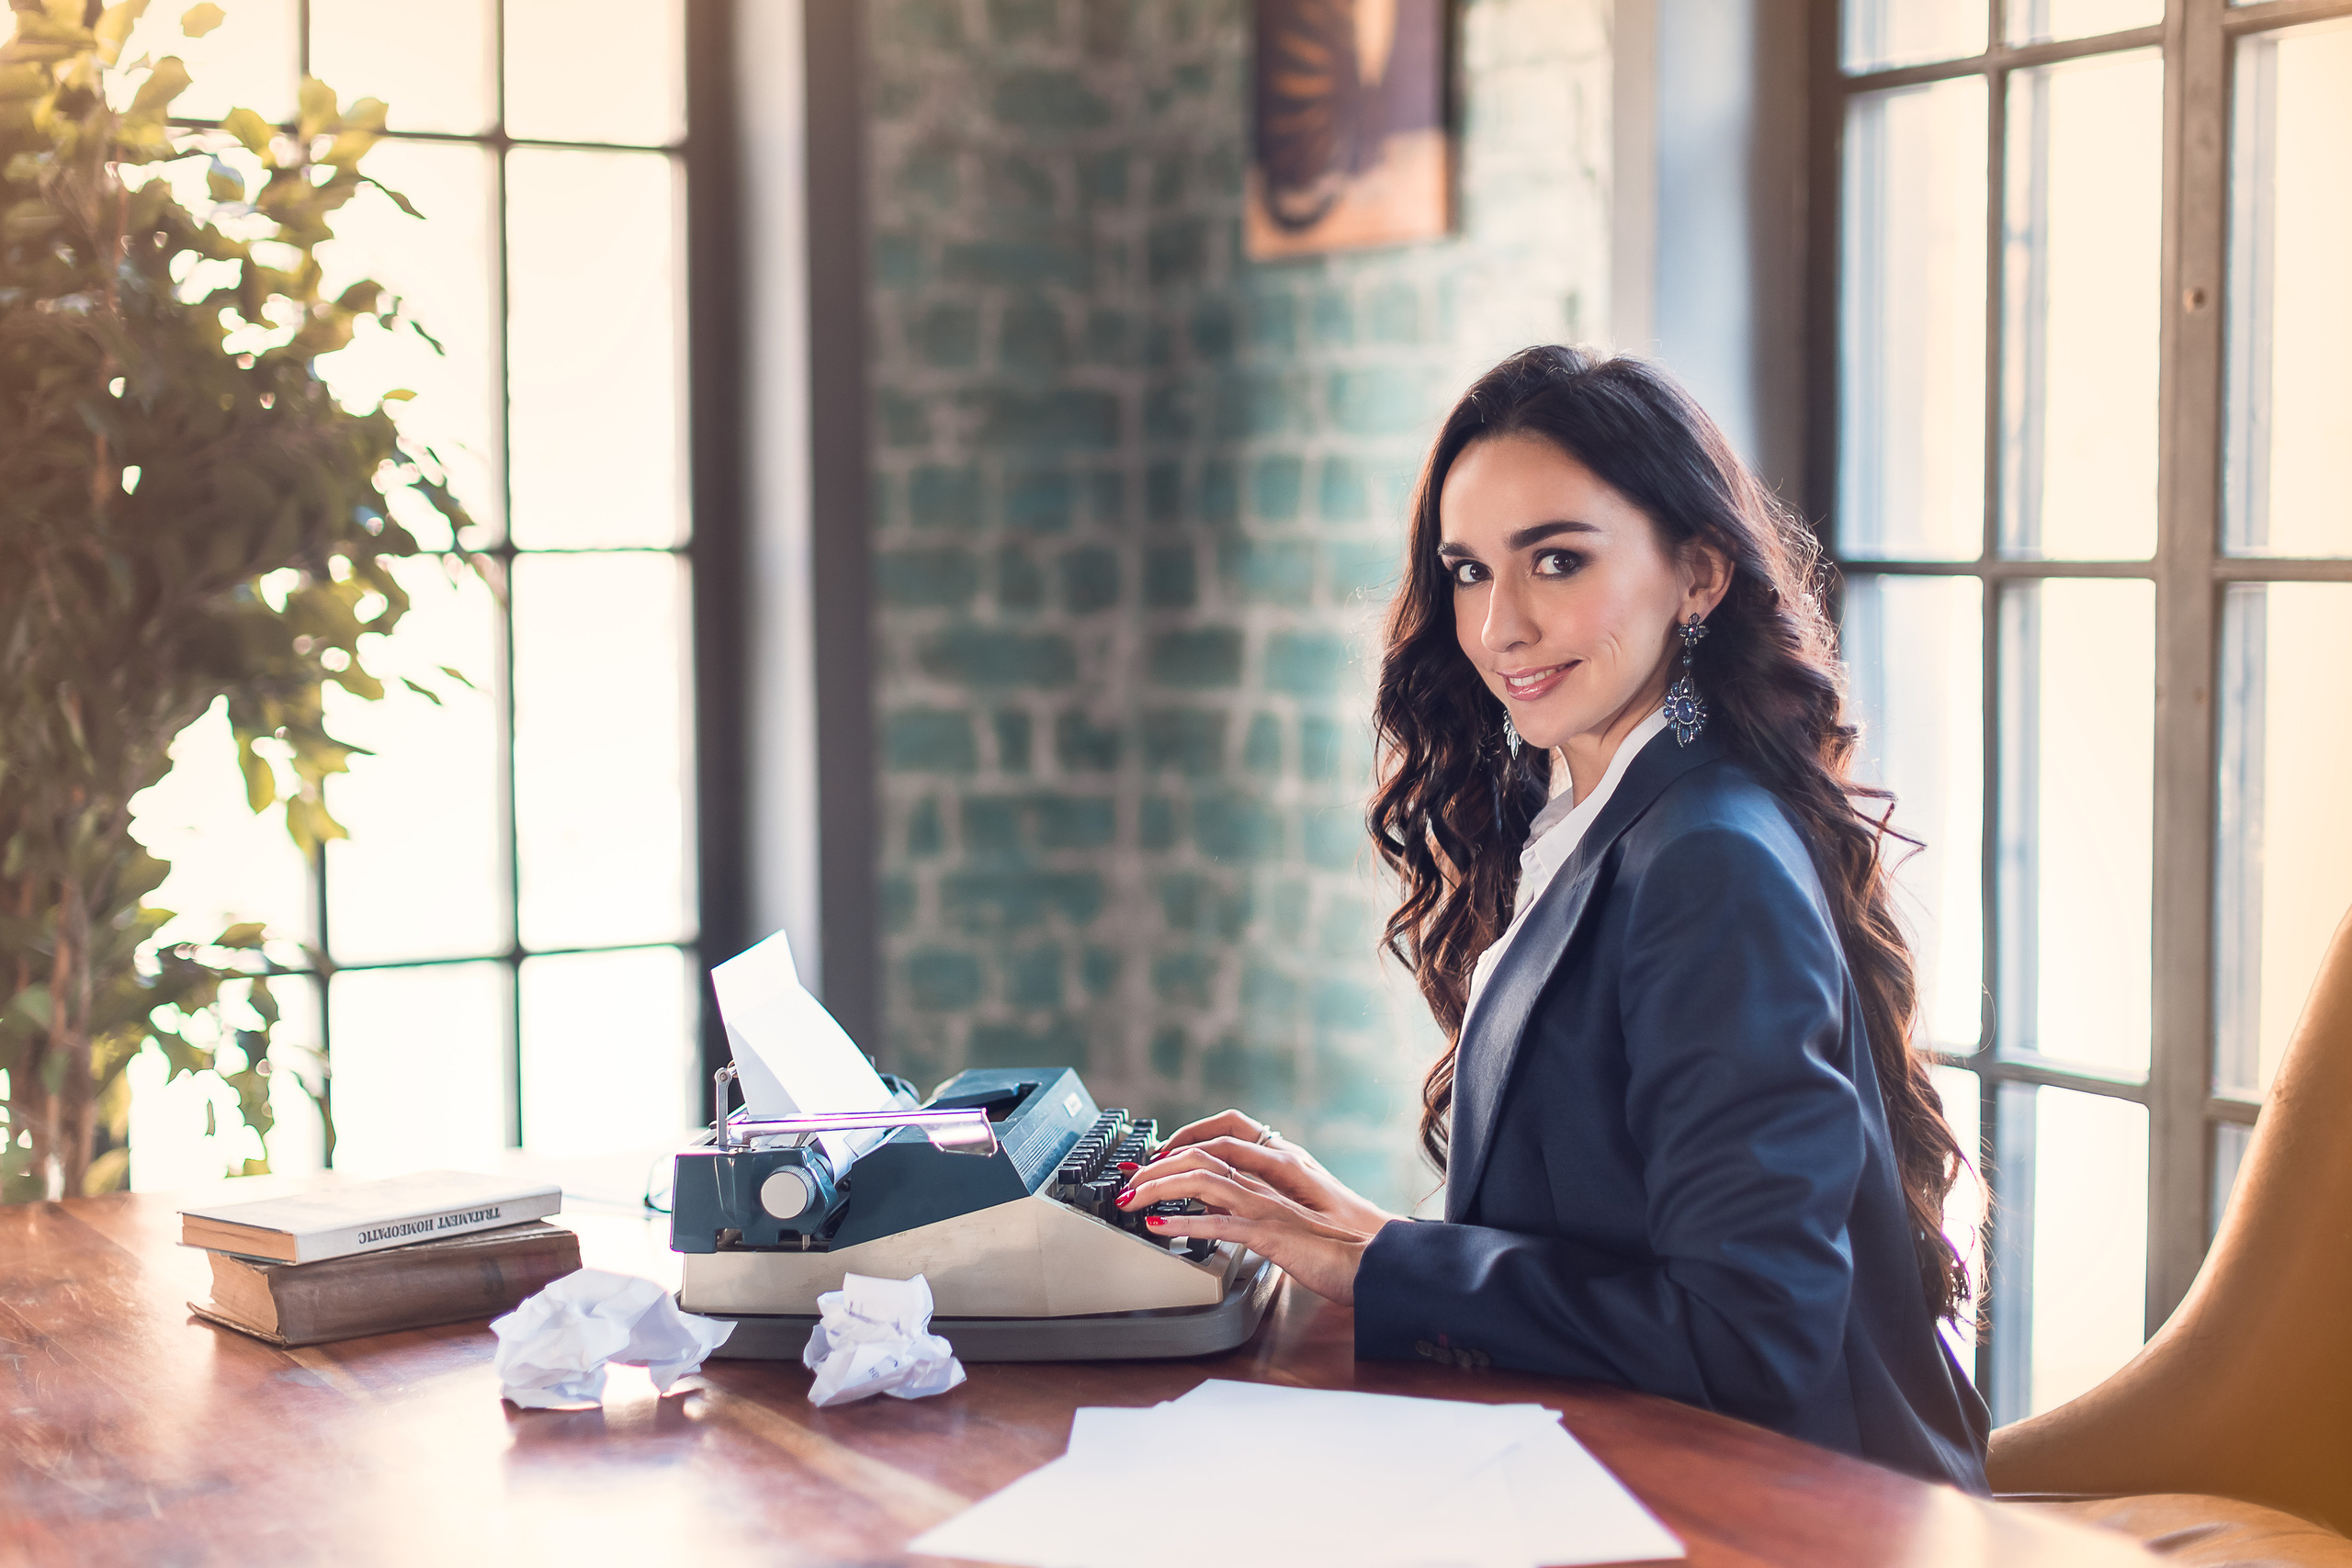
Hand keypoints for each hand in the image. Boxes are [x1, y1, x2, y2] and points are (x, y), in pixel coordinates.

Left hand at [1116, 1112, 1403, 1305]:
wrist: (1379, 1261)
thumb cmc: (1344, 1242)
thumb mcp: (1296, 1214)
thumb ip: (1261, 1204)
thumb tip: (1218, 1207)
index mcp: (1281, 1167)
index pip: (1222, 1137)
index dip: (1183, 1142)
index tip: (1154, 1158)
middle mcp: (1273, 1179)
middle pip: (1203, 1155)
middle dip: (1158, 1165)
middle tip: (1129, 1182)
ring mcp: (1270, 1206)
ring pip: (1204, 1181)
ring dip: (1160, 1187)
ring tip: (1131, 1200)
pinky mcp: (1272, 1235)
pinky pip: (1220, 1224)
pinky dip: (1184, 1224)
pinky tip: (1158, 1229)